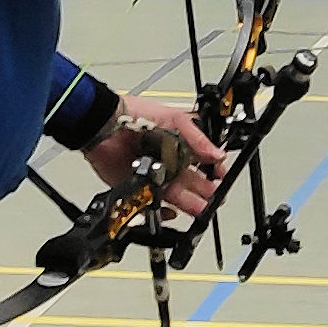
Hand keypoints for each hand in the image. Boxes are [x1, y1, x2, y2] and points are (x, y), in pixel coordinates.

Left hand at [83, 93, 228, 224]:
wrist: (106, 125)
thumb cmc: (135, 115)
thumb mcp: (175, 119)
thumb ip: (198, 138)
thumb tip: (218, 154)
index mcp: (180, 145)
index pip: (203, 162)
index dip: (214, 170)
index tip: (221, 177)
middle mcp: (169, 162)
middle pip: (193, 182)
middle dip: (206, 191)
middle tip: (215, 198)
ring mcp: (154, 176)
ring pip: (177, 194)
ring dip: (190, 203)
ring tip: (201, 208)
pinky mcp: (138, 187)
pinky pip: (153, 204)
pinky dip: (163, 211)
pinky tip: (172, 212)